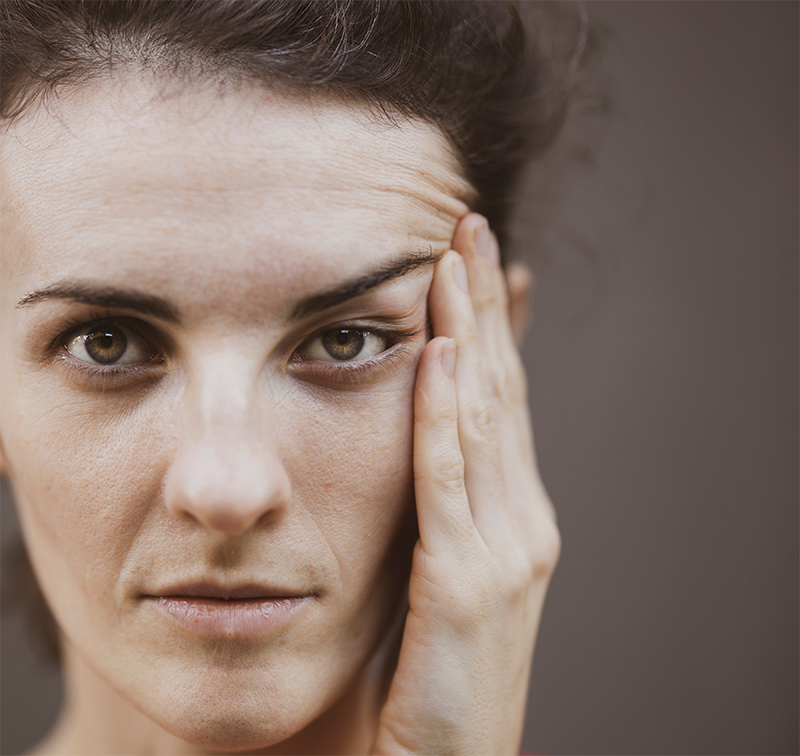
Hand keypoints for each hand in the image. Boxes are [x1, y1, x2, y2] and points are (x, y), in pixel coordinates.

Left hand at [372, 214, 559, 755]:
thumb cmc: (434, 672)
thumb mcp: (443, 575)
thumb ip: (442, 507)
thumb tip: (422, 441)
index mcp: (514, 516)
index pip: (500, 398)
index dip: (487, 324)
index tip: (468, 257)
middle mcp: (522, 520)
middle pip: (499, 389)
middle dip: (481, 304)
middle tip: (466, 224)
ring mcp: (505, 550)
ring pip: (482, 418)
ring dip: (466, 334)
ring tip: (452, 260)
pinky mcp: (470, 582)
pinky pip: (449, 480)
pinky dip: (444, 413)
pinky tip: (437, 356)